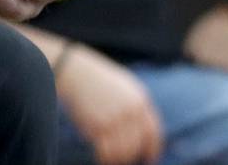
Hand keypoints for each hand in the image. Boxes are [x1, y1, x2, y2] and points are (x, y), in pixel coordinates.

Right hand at [58, 44, 163, 164]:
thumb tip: (142, 131)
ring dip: (117, 158)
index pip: (153, 132)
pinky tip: (101, 158)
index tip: (149, 159)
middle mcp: (131, 110)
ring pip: (123, 150)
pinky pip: (107, 151)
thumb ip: (135, 106)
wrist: (74, 70)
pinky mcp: (98, 124)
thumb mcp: (123, 86)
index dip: (153, 149)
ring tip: (110, 158)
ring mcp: (116, 118)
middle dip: (130, 155)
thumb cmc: (96, 79)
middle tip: (122, 159)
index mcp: (140, 100)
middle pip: (137, 144)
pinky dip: (105, 158)